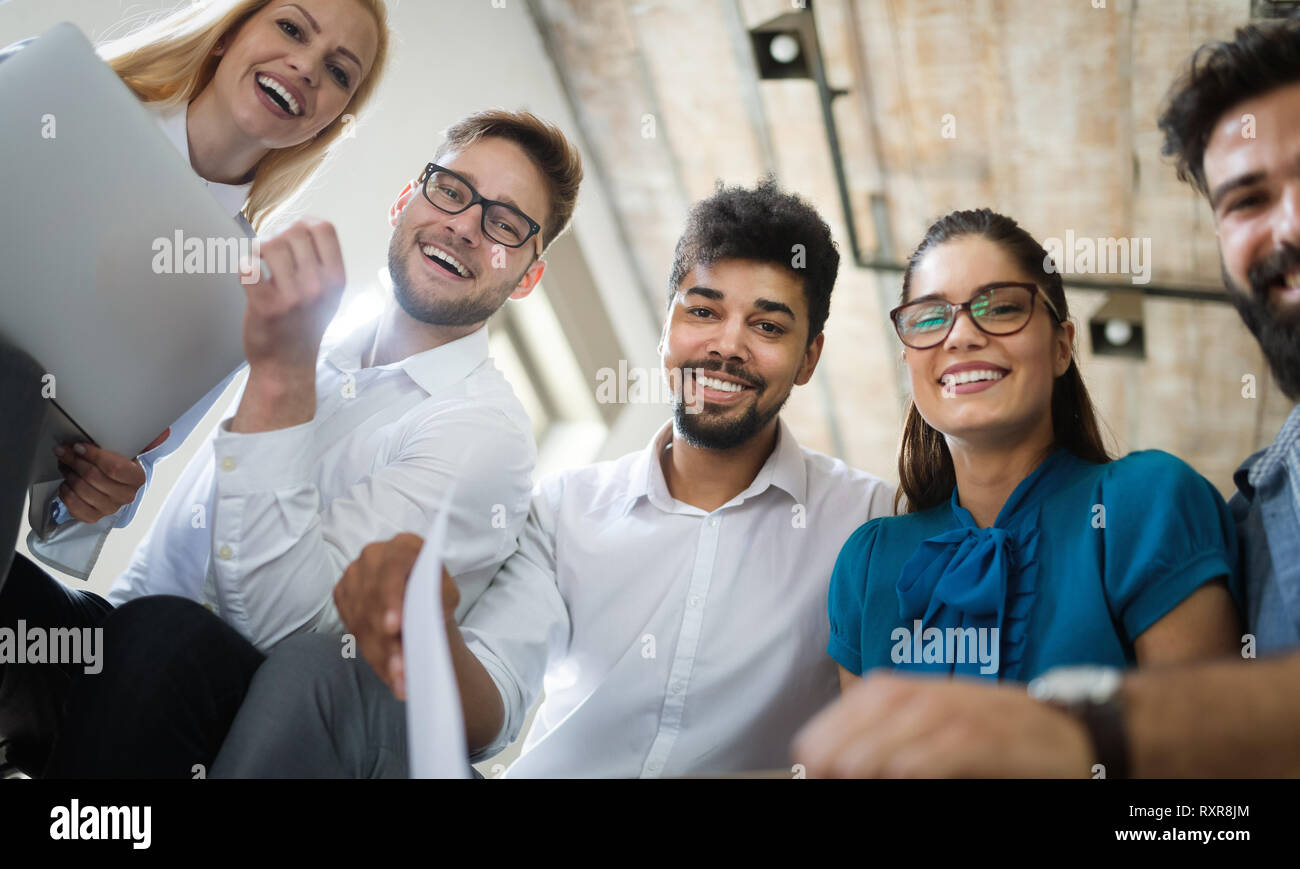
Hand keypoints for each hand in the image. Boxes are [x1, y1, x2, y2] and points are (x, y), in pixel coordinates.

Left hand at [53, 428, 168, 523]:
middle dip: (75, 461)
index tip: (79, 446)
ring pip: (81, 490)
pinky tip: (67, 482)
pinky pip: (74, 506)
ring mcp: (109, 508)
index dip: (93, 456)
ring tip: (65, 464)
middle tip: (65, 450)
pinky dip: (66, 493)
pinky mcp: (94, 517)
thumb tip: (164, 433)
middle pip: (94, 478)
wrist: (115, 484)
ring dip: (69, 475)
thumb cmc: (119, 464)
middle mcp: (126, 496)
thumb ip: (146, 440)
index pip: (114, 468)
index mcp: (137, 478)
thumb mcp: (131, 449)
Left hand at [232, 220, 345, 432]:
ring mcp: (293, 297)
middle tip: (271, 251)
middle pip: (294, 231)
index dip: (304, 223)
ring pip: (270, 244)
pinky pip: (248, 267)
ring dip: (258, 248)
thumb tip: (300, 223)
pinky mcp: (265, 307)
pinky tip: (250, 275)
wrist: (288, 365)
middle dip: (278, 234)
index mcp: (336, 279)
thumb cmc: (305, 325)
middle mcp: (318, 286)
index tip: (293, 234)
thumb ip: (321, 262)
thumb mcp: (328, 294)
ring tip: (259, 262)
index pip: (323, 228)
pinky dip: (244, 265)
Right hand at [333, 534, 459, 700]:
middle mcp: (373, 555)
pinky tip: (387, 674)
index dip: (391, 600)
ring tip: (398, 681)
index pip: (392, 571)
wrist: (420, 601)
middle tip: (401, 671)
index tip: (394, 628)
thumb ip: (439, 600)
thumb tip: (421, 619)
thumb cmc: (436, 595)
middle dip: (386, 641)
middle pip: (373, 601)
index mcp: (403, 546)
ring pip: (361, 620)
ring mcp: (353, 573)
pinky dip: (371, 654)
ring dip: (379, 655)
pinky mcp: (342, 593)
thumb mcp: (447, 595)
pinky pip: (351, 627)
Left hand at [791, 671, 1093, 777]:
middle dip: (842, 740)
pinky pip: (955, 746)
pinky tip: (899, 774)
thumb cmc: (1000, 738)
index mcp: (922, 690)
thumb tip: (843, 763)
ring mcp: (971, 712)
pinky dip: (925, 759)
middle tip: (817, 772)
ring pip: (911, 722)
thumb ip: (897, 738)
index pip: (865, 697)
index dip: (832, 725)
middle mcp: (942, 694)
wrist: (1074, 736)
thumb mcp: (942, 728)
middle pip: (879, 706)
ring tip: (843, 773)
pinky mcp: (997, 739)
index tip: (807, 758)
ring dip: (871, 750)